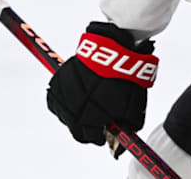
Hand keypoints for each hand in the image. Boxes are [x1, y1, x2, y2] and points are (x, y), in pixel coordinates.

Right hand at [46, 22, 156, 144]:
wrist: (111, 51)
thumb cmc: (122, 79)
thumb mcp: (132, 109)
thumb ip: (128, 126)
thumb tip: (127, 132)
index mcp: (87, 121)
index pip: (91, 138)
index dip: (100, 136)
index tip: (105, 132)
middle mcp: (70, 112)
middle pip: (76, 129)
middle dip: (89, 126)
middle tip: (99, 118)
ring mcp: (62, 97)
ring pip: (66, 113)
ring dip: (77, 112)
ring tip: (91, 100)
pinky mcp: (57, 82)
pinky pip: (59, 98)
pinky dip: (68, 98)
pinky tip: (81, 92)